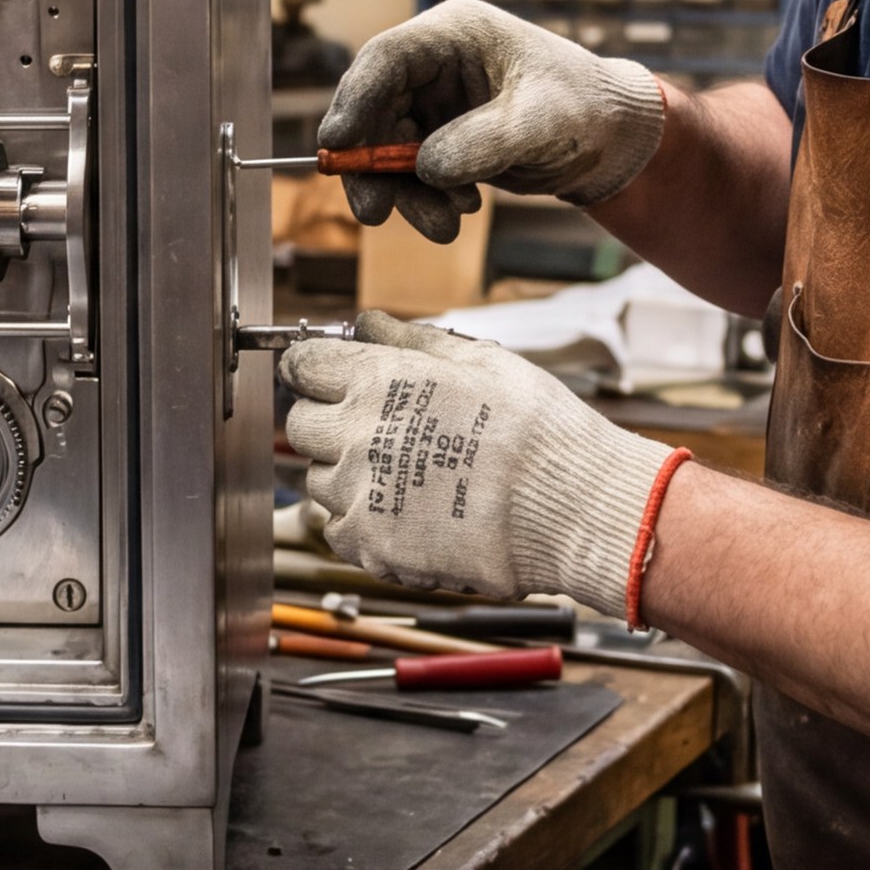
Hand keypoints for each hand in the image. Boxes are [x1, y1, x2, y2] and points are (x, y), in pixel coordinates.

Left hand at [278, 312, 680, 616]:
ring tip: (408, 476)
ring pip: (320, 481)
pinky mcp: (371, 545)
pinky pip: (340, 530)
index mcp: (376, 381)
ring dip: (348, 475)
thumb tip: (368, 324)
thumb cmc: (536, 429)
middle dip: (327, 422)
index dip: (314, 369)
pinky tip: (409, 513)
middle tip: (375, 430)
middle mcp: (355, 436)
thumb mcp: (480, 360)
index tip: (326, 376)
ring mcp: (359, 495)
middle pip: (301, 426)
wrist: (569, 508)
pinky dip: (363, 523)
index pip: (304, 367)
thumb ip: (411, 341)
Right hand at [319, 0, 668, 240]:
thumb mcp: (539, 124)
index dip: (354, 100)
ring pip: (389, 148)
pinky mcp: (446, 138)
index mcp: (455, 34)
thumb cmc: (587, 109)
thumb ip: (481, 143)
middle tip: (374, 212)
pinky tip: (460, 212)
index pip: (386, 59)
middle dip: (372, 165)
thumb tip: (425, 168)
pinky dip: (426, 198)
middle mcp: (437, 64)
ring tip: (442, 227)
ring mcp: (438, 102)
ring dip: (405, 193)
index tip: (336, 145)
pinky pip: (413, 171)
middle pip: (375, 109)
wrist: (616, 140)